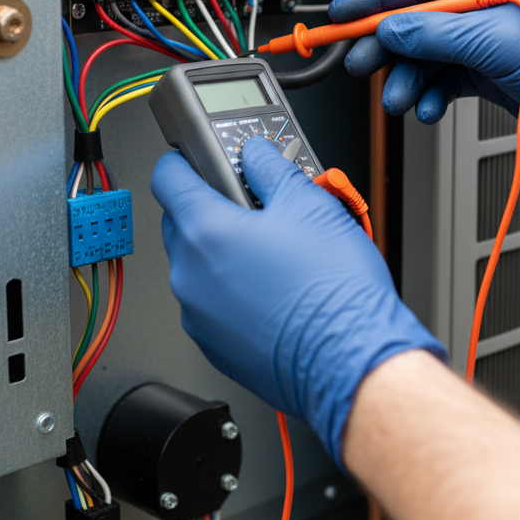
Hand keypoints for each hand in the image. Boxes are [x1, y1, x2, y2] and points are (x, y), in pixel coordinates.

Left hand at [150, 136, 445, 465]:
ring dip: (222, 251)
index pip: (167, 177)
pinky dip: (231, 290)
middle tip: (254, 204)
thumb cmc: (333, 292)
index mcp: (205, 231)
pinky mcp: (216, 347)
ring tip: (274, 250)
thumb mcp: (309, 203)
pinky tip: (273, 287)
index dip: (181, 160)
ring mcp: (199, 316)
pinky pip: (211, 303)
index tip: (194, 157)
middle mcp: (190, 276)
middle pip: (180, 221)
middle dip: (210, 206)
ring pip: (197, 265)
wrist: (352, 364)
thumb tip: (258, 155)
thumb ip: (271, 169)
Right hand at [328, 0, 519, 172]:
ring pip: (428, 55)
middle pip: (417, 21)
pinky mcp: (490, 71)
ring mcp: (487, 40)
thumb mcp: (495, 41)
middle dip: (388, 47)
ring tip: (401, 101)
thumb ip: (435, 32)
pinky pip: (446, 79)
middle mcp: (485, 5)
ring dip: (410, 79)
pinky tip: (430, 110)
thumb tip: (391, 28)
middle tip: (361, 65)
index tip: (342, 13)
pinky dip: (434, 95)